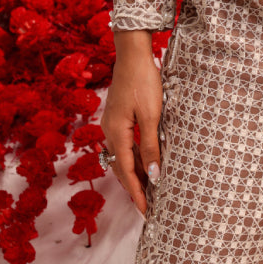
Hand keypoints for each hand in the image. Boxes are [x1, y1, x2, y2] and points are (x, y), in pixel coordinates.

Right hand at [100, 31, 162, 215]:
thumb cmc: (144, 81)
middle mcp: (109, 130)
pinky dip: (133, 157)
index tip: (146, 210)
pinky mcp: (117, 115)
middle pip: (120, 167)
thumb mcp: (152, 115)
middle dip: (133, 187)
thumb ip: (151, 146)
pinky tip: (144, 160)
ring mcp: (111, 122)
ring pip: (121, 156)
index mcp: (116, 133)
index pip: (127, 171)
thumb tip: (153, 176)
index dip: (137, 192)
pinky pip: (123, 144)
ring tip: (148, 188)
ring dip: (134, 172)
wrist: (133, 53)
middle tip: (147, 205)